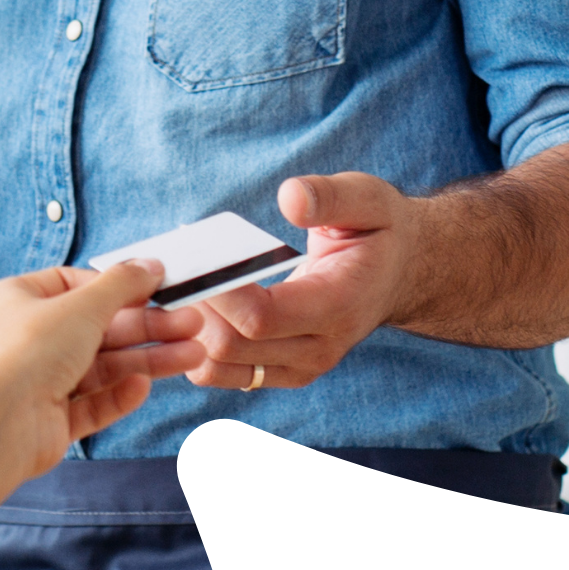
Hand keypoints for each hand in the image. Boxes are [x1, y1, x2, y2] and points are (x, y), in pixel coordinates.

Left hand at [0, 261, 207, 479]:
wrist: (0, 423)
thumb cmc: (26, 353)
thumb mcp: (83, 305)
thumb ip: (122, 285)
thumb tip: (150, 265)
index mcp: (19, 300)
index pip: (75, 285)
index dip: (119, 287)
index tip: (158, 288)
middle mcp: (27, 340)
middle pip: (98, 329)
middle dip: (147, 327)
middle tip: (192, 324)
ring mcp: (38, 382)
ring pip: (102, 368)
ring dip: (147, 360)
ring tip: (193, 355)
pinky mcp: (51, 420)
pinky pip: (92, 403)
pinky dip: (119, 394)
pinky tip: (143, 386)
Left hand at [185, 172, 417, 389]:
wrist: (398, 275)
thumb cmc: (378, 232)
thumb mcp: (368, 199)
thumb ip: (329, 196)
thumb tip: (289, 197)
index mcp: (338, 306)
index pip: (261, 317)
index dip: (218, 292)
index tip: (192, 257)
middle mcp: (318, 348)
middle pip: (231, 345)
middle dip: (192, 307)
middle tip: (170, 268)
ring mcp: (299, 367)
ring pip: (218, 365)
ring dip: (187, 329)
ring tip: (175, 284)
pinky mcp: (281, 372)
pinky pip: (222, 372)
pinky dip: (195, 343)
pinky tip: (190, 303)